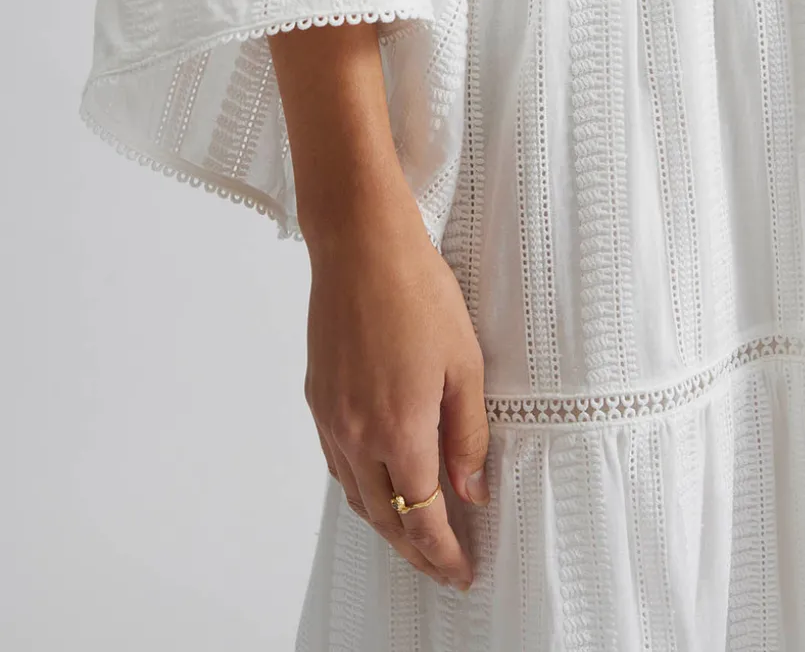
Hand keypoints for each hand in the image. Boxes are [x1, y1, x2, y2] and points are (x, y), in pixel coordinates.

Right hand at [304, 167, 489, 589]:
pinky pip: (337, 462)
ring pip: (355, 495)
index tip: (462, 572)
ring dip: (385, 524)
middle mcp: (357, 435)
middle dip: (415, 553)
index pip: (423, 518)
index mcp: (400, 431)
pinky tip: (378, 481)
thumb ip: (468, 435)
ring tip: (414, 536)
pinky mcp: (317, 397)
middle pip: (384, 518)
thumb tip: (472, 491)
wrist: (360, 246)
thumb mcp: (464, 364)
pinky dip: (360, 487)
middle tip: (442, 568)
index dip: (444, 554)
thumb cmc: (418, 292)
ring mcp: (331, 417)